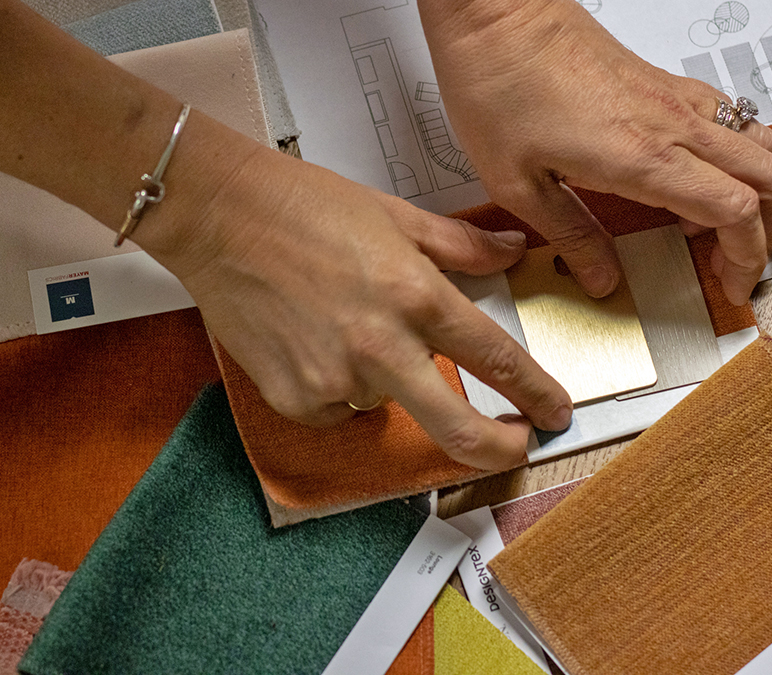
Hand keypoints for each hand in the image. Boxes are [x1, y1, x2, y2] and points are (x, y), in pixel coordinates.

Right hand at [148, 145, 573, 470]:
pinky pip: (336, 408)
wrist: (218, 215)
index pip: (496, 358)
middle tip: (512, 444)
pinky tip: (314, 340)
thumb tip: (512, 252)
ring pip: (385, 403)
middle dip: (497, 447)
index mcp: (415, 295)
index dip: (535, 393)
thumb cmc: (300, 205)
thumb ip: (461, 244)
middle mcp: (380, 345)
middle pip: (458, 427)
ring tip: (346, 324)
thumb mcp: (395, 215)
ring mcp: (334, 378)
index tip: (553, 412)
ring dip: (384, 379)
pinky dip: (336, 386)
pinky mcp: (293, 397)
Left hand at [420, 0, 771, 304]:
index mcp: (642, 158)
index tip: (732, 286)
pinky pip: (729, 119)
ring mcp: (674, 98)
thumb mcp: (518, 184)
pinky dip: (733, 155)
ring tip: (712, 225)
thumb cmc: (499, 85)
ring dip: (755, 190)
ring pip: (758, 143)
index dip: (746, 258)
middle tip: (731, 264)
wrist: (497, 15)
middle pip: (767, 179)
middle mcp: (672, 124)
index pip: (735, 213)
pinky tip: (690, 176)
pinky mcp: (664, 80)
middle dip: (766, 230)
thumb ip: (570, 235)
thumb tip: (601, 279)